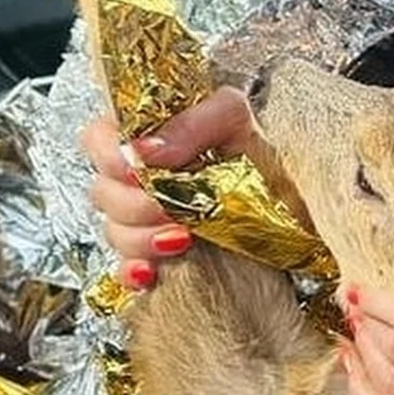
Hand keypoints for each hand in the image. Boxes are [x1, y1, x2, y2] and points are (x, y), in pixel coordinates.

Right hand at [81, 87, 256, 288]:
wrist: (295, 206)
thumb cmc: (262, 158)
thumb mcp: (235, 121)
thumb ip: (192, 122)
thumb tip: (145, 149)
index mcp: (147, 137)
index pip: (98, 139)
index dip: (108, 155)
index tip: (136, 170)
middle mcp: (139, 180)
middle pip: (102, 191)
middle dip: (133, 203)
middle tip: (173, 207)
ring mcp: (144, 221)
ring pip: (112, 231)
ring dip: (141, 238)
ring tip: (183, 238)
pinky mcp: (155, 258)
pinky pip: (124, 270)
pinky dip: (134, 272)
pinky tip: (151, 272)